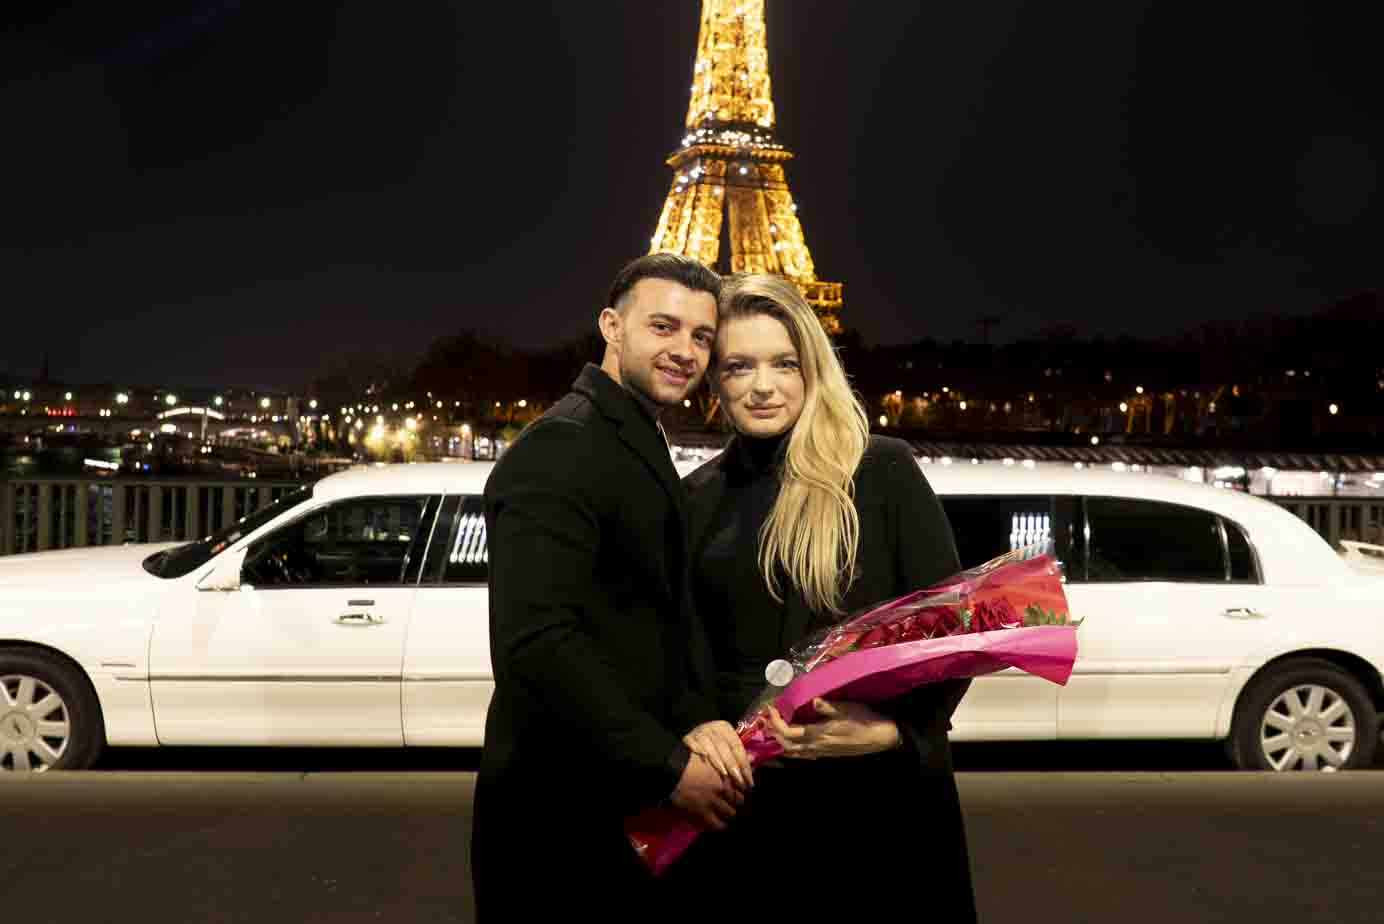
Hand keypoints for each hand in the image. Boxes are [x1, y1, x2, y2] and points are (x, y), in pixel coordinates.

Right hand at [670, 752, 742, 830]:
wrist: (670, 770)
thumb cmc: (687, 760)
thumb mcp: (709, 757)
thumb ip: (724, 763)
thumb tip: (745, 761)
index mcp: (725, 774)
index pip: (743, 787)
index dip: (742, 791)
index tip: (740, 793)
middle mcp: (723, 790)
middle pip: (739, 802)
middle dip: (737, 804)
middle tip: (733, 805)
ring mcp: (714, 803)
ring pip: (730, 815)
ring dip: (729, 815)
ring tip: (725, 815)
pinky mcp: (703, 815)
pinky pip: (717, 825)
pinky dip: (719, 826)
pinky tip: (717, 824)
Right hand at [683, 720, 752, 789]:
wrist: (689, 741)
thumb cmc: (712, 745)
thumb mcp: (725, 745)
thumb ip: (737, 753)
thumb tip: (752, 759)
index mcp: (724, 728)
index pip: (737, 746)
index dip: (744, 763)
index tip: (749, 779)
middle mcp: (712, 727)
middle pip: (724, 747)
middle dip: (733, 765)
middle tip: (739, 781)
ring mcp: (699, 732)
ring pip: (710, 746)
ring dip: (718, 761)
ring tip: (725, 775)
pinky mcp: (687, 737)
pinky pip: (693, 743)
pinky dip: (697, 748)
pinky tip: (703, 757)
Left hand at [766, 698, 901, 759]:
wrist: (880, 737)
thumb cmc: (864, 720)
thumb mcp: (847, 709)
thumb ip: (828, 707)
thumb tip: (813, 700)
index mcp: (819, 734)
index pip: (788, 732)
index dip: (776, 722)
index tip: (771, 708)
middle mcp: (817, 746)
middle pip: (786, 745)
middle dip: (773, 733)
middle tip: (767, 720)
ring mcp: (822, 752)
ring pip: (794, 753)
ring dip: (781, 743)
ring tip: (774, 732)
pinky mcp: (827, 753)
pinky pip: (803, 755)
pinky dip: (793, 749)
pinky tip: (793, 743)